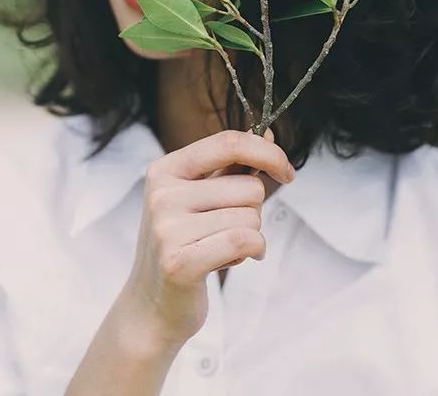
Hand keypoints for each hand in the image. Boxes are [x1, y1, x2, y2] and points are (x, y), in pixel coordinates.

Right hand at [117, 127, 293, 349]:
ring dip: (251, 236)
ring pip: (251, 217)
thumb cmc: (184, 245)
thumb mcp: (201, 198)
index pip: (228, 143)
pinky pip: (244, 241)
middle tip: (229, 230)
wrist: (152, 305)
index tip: (286, 171)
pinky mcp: (179, 262)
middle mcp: (162, 194)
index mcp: (166, 170)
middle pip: (249, 186)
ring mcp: (167, 228)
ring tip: (223, 248)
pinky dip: (253, 251)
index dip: (268, 153)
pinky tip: (235, 260)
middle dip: (254, 212)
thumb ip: (232, 166)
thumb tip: (269, 133)